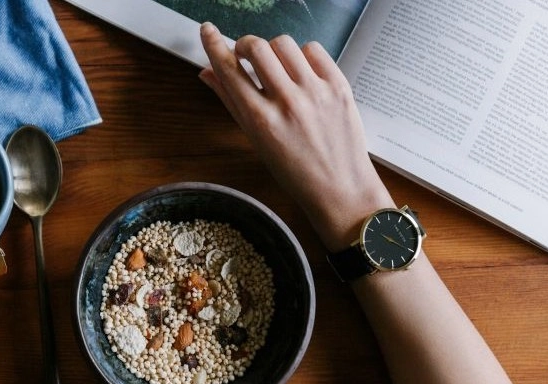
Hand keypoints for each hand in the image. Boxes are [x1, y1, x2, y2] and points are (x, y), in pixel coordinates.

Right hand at [198, 23, 393, 250]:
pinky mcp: (339, 86)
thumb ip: (231, 102)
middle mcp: (287, 102)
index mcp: (260, 120)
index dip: (213, 44)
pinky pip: (313, 49)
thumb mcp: (256, 141)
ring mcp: (315, 92)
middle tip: (246, 55)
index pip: (229, 69)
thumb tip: (207, 73)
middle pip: (256, 47)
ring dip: (273, 50)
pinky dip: (302, 55)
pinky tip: (301, 72)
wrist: (340, 189)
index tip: (207, 30)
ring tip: (277, 67)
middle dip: (245, 45)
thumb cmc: (295, 172)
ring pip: (284, 43)